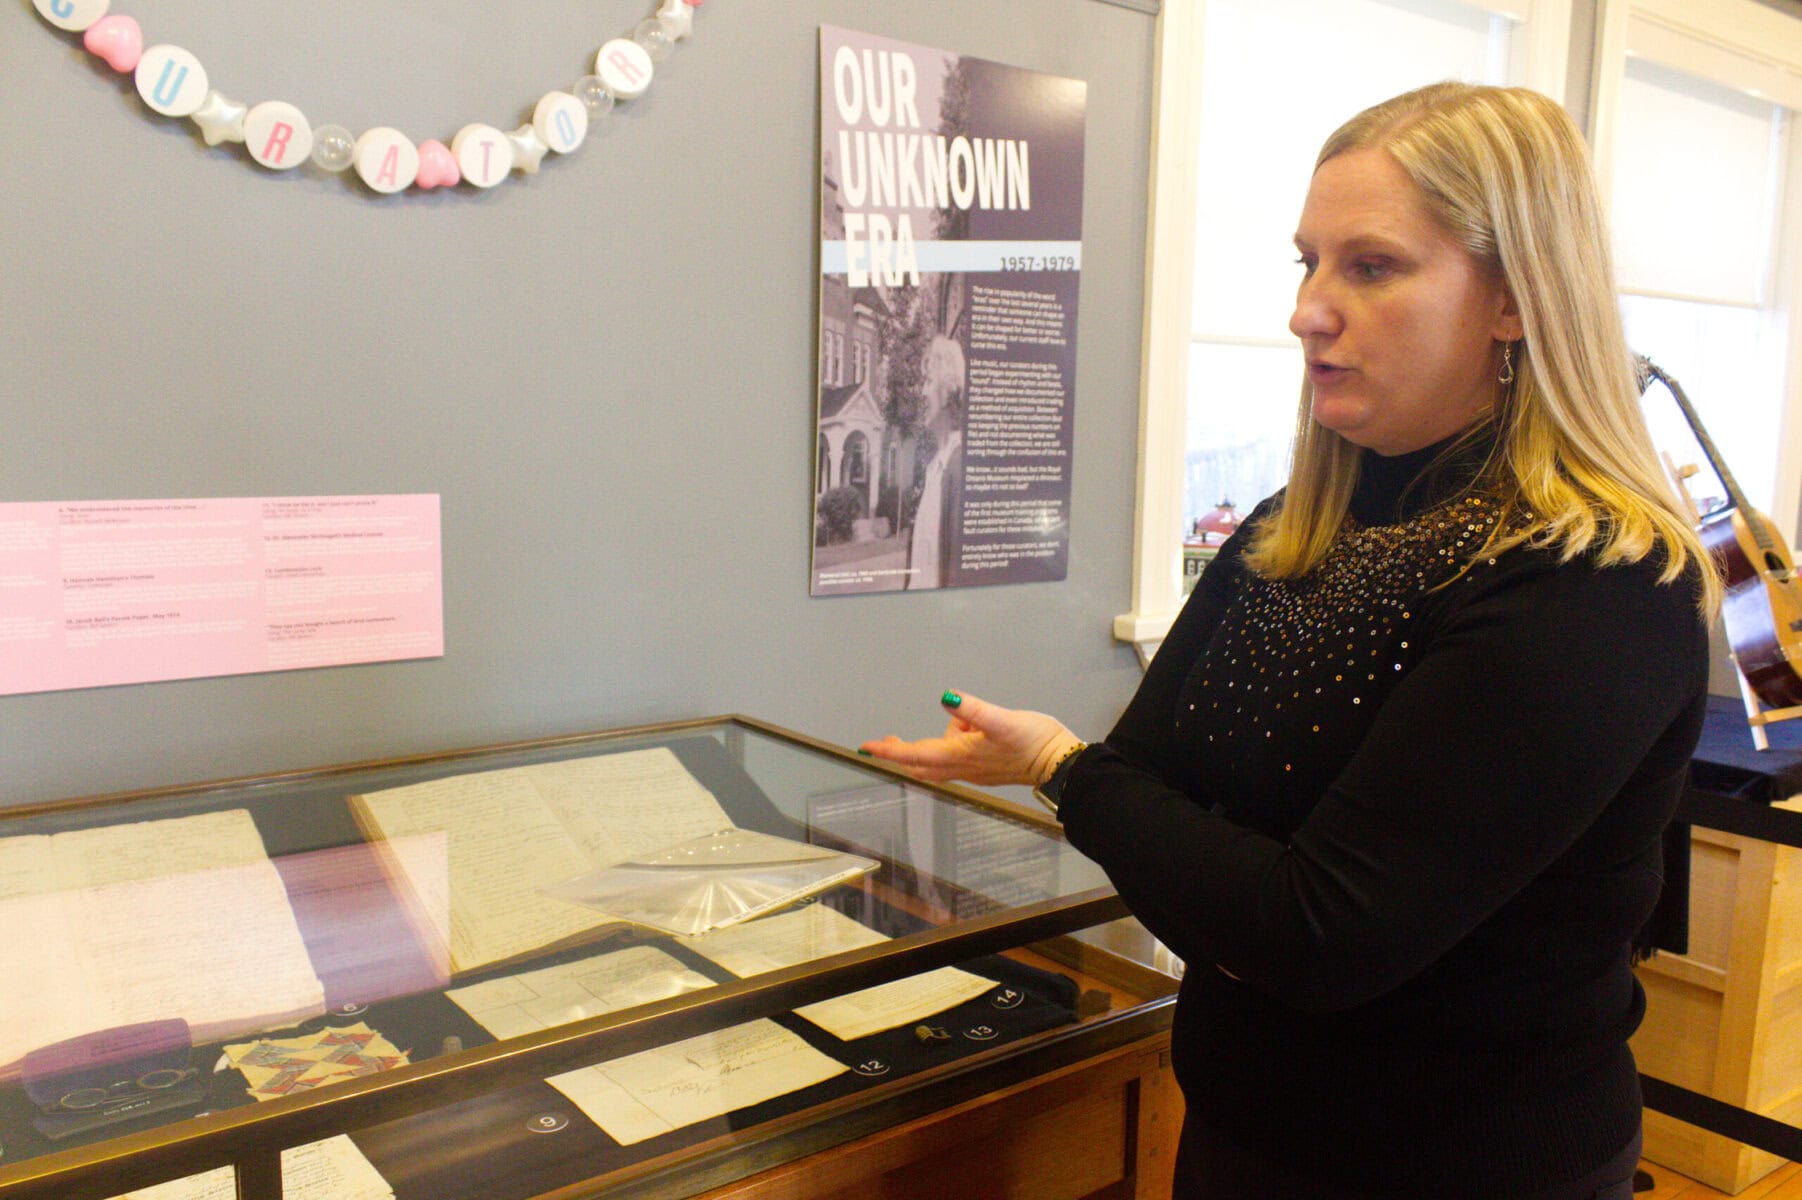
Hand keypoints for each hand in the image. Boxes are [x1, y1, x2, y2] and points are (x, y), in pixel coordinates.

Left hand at [860, 691, 1081, 787]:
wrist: (1060, 764)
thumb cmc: (1035, 743)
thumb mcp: (1003, 720)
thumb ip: (973, 710)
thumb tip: (947, 697)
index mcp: (961, 756)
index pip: (916, 755)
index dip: (890, 751)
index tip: (868, 747)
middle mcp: (962, 766)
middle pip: (920, 764)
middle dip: (899, 753)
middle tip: (881, 741)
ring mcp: (973, 768)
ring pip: (937, 759)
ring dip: (929, 745)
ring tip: (957, 720)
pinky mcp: (984, 764)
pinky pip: (955, 756)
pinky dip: (950, 744)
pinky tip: (969, 730)